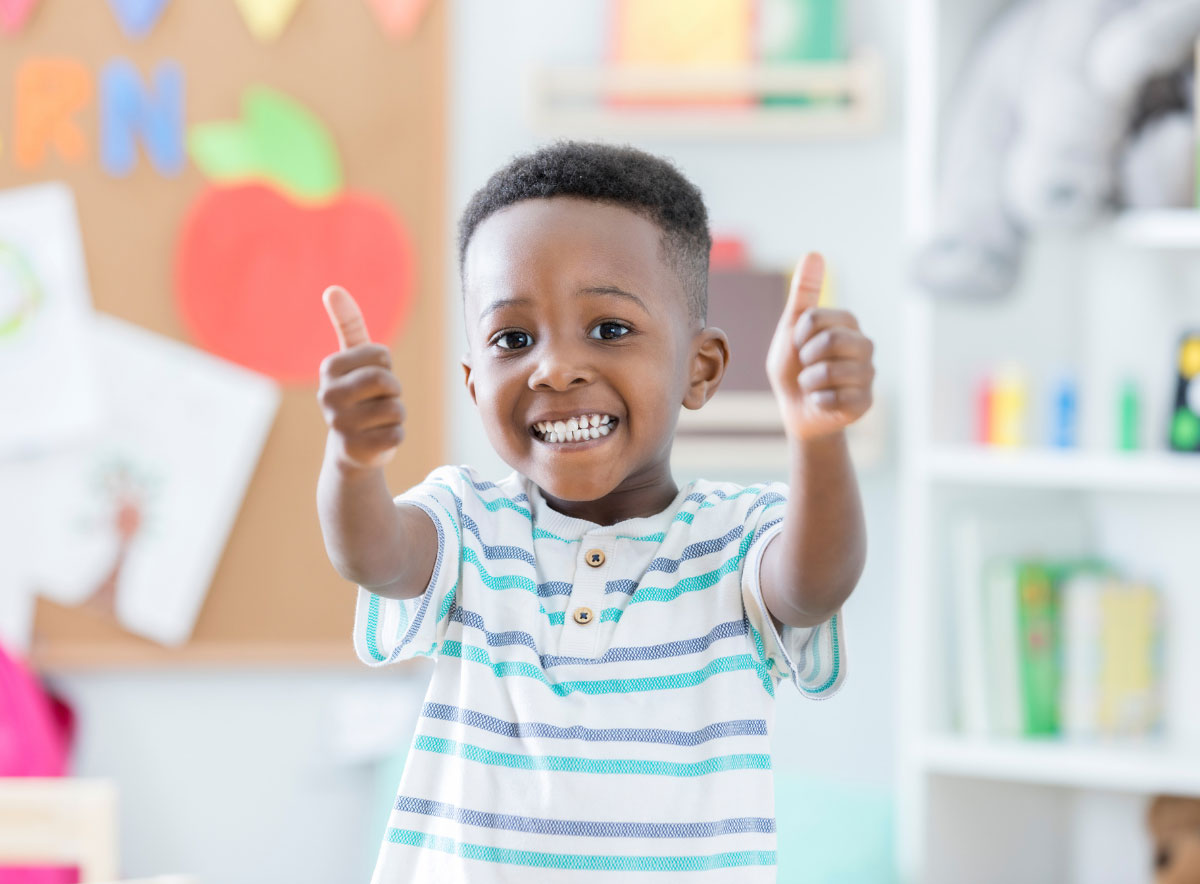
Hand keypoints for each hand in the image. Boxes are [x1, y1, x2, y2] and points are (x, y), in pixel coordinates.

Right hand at [317, 286, 404, 469]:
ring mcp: (340, 425)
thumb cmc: (359, 394)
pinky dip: (395, 435)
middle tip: (377, 400)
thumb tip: (333, 289)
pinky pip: (397, 433)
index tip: (370, 379)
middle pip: (386, 381)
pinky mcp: (356, 450)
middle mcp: (328, 396)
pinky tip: (377, 438)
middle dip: (392, 390)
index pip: (381, 355)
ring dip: (395, 414)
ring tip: (376, 420)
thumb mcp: (354, 359)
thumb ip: (348, 323)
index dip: (385, 367)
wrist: (351, 446)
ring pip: (395, 409)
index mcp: (329, 368)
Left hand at [766, 253, 874, 441]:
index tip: (799, 345)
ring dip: (808, 382)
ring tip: (813, 385)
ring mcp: (868, 374)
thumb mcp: (792, 327)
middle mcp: (864, 345)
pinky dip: (817, 402)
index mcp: (848, 323)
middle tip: (806, 366)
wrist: (797, 409)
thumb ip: (804, 293)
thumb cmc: (794, 366)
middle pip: (831, 341)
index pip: (817, 318)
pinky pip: (834, 399)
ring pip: (830, 372)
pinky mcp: (865, 402)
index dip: (798, 336)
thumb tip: (814, 253)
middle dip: (806, 357)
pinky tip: (822, 402)